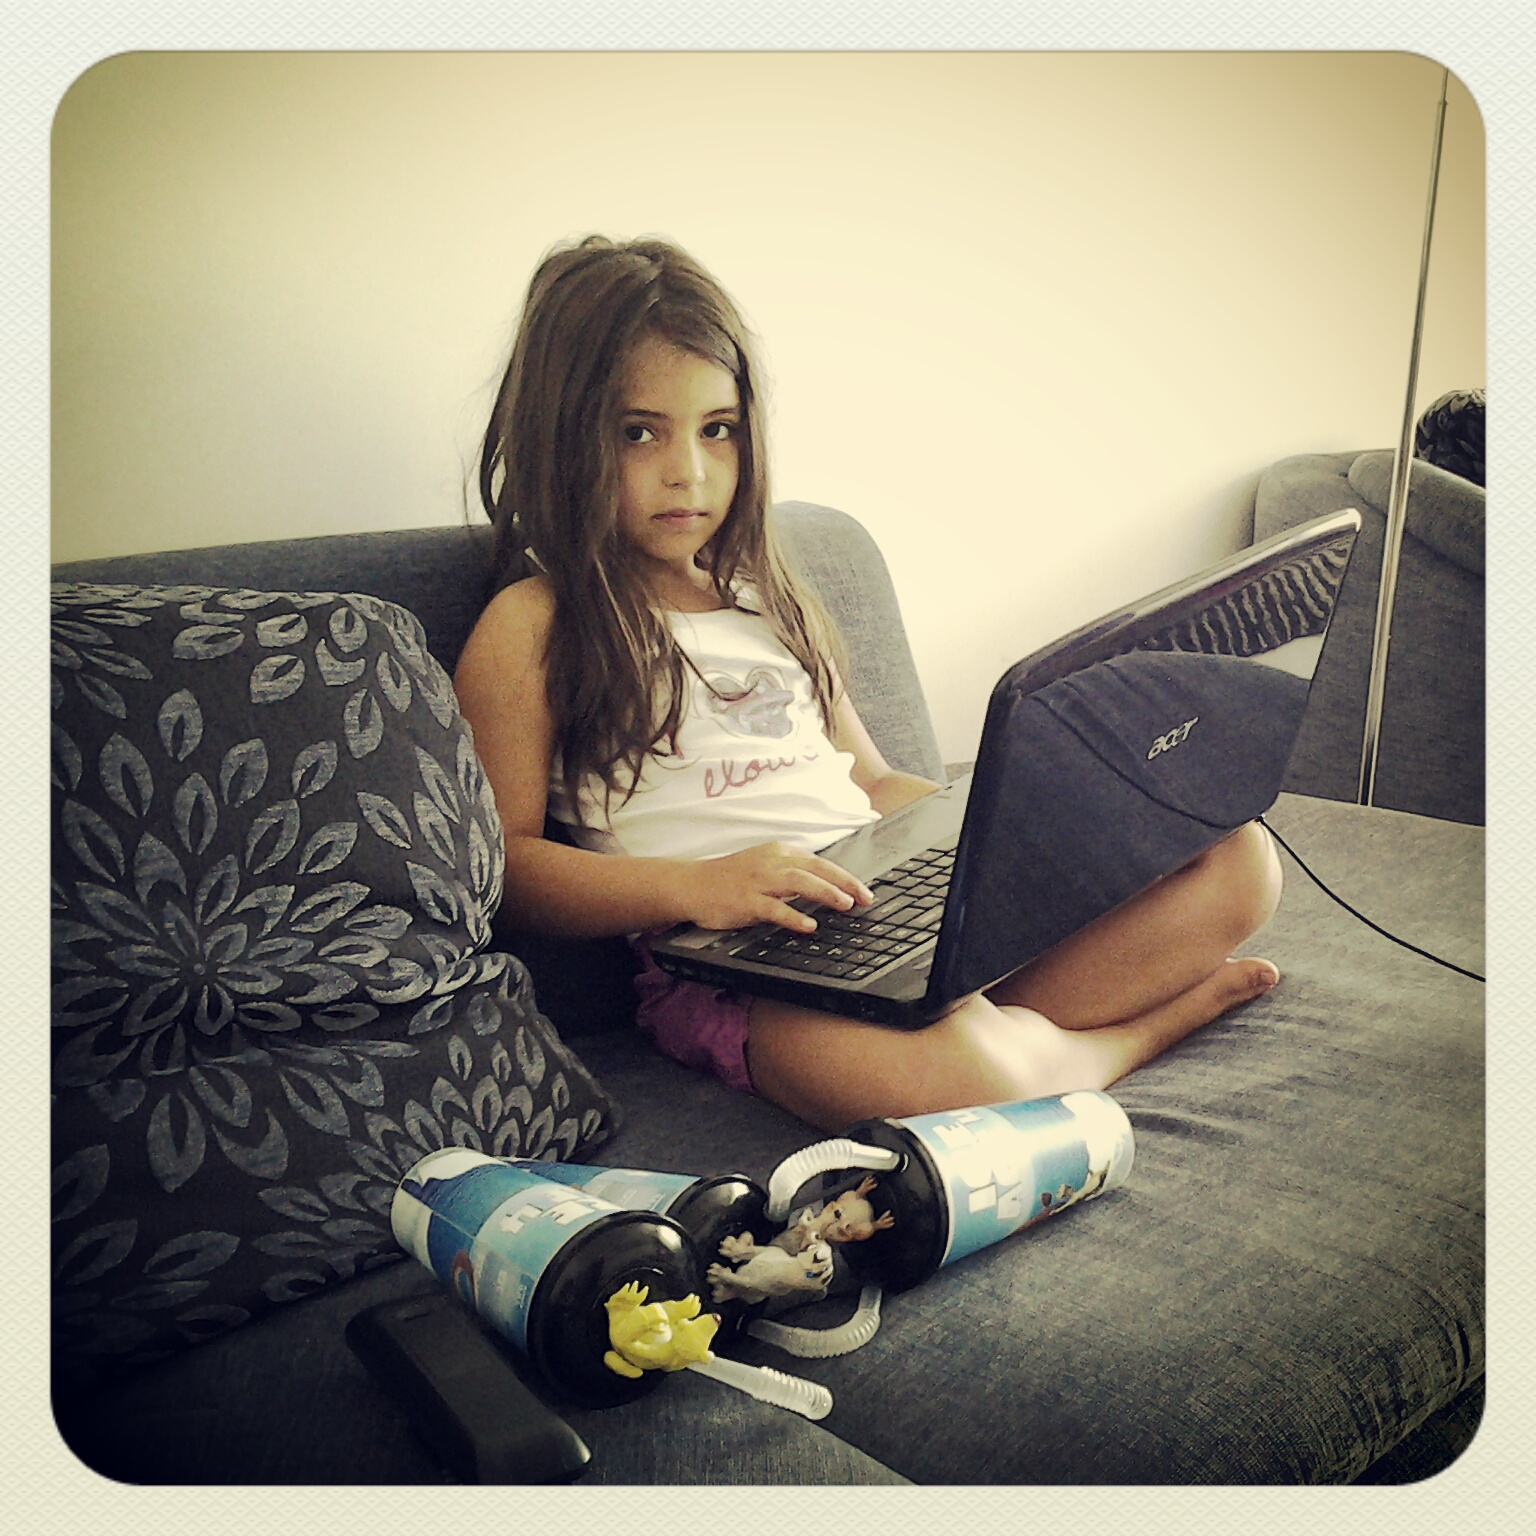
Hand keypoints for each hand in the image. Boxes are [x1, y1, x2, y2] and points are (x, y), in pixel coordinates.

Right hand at [682, 842, 873, 933]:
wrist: (692, 884)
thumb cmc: (730, 879)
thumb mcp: (765, 868)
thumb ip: (792, 874)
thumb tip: (826, 888)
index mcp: (779, 853)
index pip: (820, 862)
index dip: (845, 877)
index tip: (864, 891)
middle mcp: (771, 862)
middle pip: (816, 869)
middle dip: (845, 883)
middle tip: (865, 898)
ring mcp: (758, 881)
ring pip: (799, 883)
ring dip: (826, 893)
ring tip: (845, 905)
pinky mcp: (746, 901)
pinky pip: (774, 908)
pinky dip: (794, 916)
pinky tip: (809, 925)